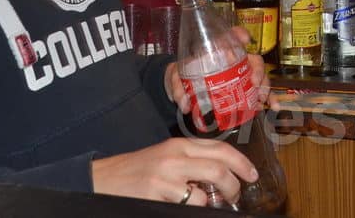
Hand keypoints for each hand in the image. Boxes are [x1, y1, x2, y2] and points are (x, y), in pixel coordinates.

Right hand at [91, 137, 256, 205]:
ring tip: (210, 206)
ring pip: (204, 193)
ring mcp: (164, 177)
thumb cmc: (136, 169)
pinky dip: (194, 209)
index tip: (252, 174)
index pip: (220, 149)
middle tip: (235, 195)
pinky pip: (186, 206)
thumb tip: (222, 173)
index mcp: (180, 144)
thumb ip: (192, 159)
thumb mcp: (166, 156)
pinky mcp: (154, 195)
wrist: (102, 179)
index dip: (242, 162)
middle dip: (233, 185)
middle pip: (218, 168)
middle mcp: (174, 157)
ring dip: (213, 204)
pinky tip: (188, 208)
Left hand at [166, 26, 269, 112]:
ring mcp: (241, 76)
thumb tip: (186, 104)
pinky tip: (273, 107)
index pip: (232, 36)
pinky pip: (259, 93)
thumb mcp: (176, 77)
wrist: (183, 90)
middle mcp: (235, 62)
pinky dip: (269, 100)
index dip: (240, 36)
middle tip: (254, 83)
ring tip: (262, 99)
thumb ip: (179, 88)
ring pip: (261, 76)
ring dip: (265, 87)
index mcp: (219, 51)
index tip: (245, 40)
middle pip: (253, 59)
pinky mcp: (244, 91)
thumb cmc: (182, 76)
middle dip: (258, 70)